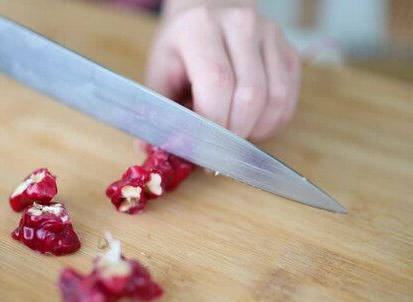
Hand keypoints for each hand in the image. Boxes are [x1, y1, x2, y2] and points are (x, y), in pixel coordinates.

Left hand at [146, 2, 300, 140]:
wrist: (208, 15)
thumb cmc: (180, 51)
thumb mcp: (160, 74)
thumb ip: (158, 112)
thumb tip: (148, 151)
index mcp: (199, 28)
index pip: (216, 82)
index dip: (212, 122)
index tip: (201, 146)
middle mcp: (239, 24)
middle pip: (250, 95)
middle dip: (234, 133)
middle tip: (217, 149)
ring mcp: (269, 35)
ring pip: (275, 99)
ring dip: (256, 130)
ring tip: (233, 137)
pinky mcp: (288, 50)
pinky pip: (288, 98)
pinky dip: (272, 122)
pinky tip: (251, 126)